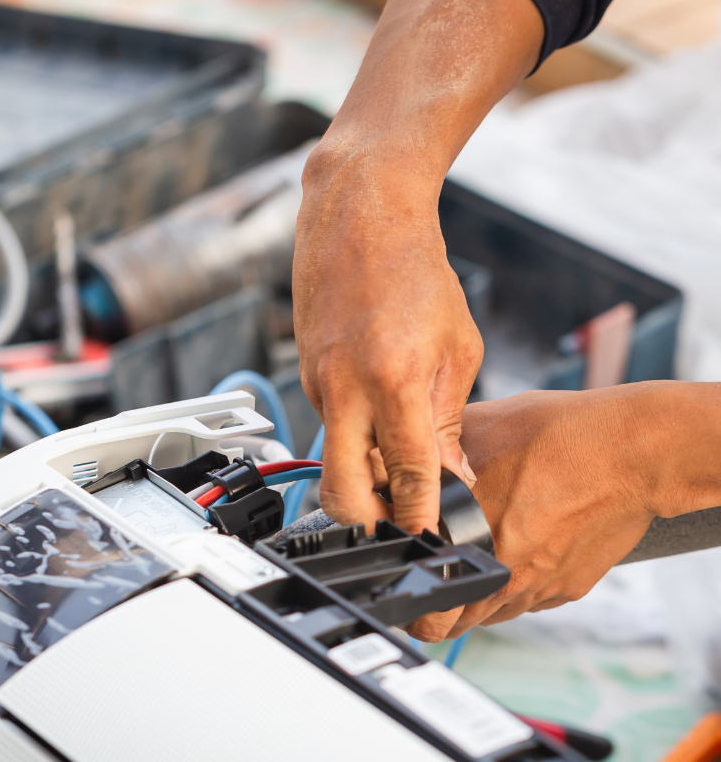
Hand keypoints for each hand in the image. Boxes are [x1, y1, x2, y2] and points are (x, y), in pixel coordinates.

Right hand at [294, 160, 481, 532]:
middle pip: (341, 491)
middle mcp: (344, 389)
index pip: (407, 472)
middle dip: (367, 524)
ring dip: (364, 477)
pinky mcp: (305, 379)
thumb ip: (449, 418)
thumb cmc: (414, 272)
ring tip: (401, 471)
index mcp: (393, 379)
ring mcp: (317, 385)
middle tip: (398, 529)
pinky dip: (355, 438)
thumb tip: (450, 474)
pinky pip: (330, 427)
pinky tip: (380, 419)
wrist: (358, 217)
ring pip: (334, 460)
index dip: (421, 517)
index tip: (432, 543)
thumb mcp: (457, 347)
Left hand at [408, 386, 666, 640]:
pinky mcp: (567, 589)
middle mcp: (502, 577)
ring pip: (491, 615)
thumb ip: (433, 455)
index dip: (410, 596)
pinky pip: (528, 600)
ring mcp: (537, 589)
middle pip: (453, 623)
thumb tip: (398, 457)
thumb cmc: (558, 435)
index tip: (407, 584)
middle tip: (433, 580)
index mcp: (468, 542)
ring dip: (476, 598)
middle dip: (438, 609)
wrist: (634, 452)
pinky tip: (519, 548)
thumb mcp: (477, 431)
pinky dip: (516, 584)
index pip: (425, 604)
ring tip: (476, 559)